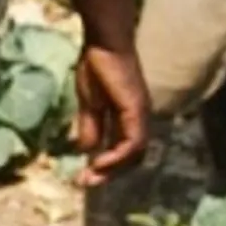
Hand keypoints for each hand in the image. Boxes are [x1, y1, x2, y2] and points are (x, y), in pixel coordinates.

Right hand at [74, 44, 152, 179]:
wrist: (103, 43)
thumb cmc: (96, 66)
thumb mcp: (89, 104)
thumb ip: (90, 127)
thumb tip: (86, 150)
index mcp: (129, 117)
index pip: (125, 149)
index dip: (108, 165)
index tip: (84, 175)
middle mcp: (140, 119)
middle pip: (133, 156)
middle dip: (110, 172)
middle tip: (87, 182)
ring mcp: (141, 115)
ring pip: (135, 153)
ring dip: (113, 168)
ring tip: (91, 175)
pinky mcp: (136, 111)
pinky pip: (132, 143)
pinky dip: (117, 157)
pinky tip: (98, 161)